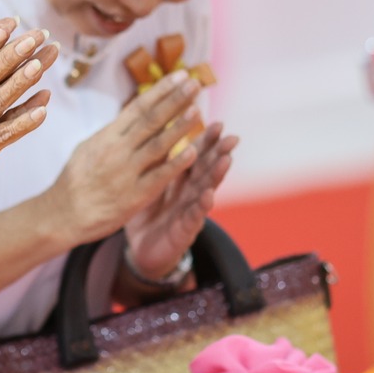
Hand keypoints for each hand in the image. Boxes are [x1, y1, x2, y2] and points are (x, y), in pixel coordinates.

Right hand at [46, 73, 208, 244]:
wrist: (62, 215)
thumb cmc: (77, 181)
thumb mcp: (89, 147)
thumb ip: (114, 133)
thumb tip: (133, 114)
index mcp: (108, 136)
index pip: (138, 107)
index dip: (161, 90)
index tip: (180, 75)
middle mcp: (117, 150)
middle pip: (151, 120)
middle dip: (175, 100)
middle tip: (195, 82)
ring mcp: (126, 172)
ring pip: (157, 144)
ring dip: (179, 126)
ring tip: (197, 109)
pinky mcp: (134, 196)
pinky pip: (158, 177)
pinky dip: (176, 164)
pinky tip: (193, 152)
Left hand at [124, 122, 236, 281]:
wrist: (141, 248)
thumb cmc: (147, 211)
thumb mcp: (150, 183)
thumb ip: (159, 161)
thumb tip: (158, 127)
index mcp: (180, 178)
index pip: (196, 155)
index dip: (206, 141)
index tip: (217, 124)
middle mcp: (190, 192)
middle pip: (206, 169)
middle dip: (219, 153)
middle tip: (231, 138)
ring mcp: (189, 211)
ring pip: (205, 190)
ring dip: (216, 175)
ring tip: (226, 160)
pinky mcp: (184, 231)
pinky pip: (193, 217)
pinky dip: (201, 207)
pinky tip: (209, 196)